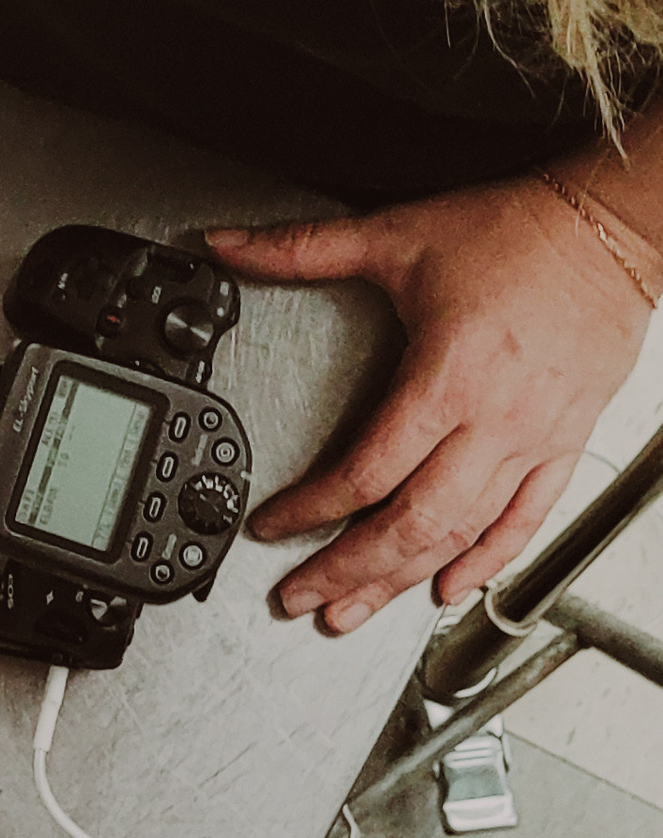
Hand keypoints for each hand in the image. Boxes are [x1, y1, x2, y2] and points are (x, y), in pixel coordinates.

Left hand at [209, 178, 653, 632]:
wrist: (610, 227)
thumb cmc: (515, 233)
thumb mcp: (394, 234)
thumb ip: (301, 248)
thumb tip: (227, 244)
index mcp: (446, 378)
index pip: (366, 470)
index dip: (310, 509)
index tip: (270, 526)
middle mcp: (493, 421)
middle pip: (412, 521)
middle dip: (348, 569)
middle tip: (300, 598)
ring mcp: (534, 439)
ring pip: (464, 533)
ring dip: (404, 579)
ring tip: (354, 610)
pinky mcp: (565, 443)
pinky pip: (528, 520)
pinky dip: (488, 562)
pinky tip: (450, 589)